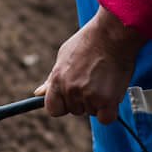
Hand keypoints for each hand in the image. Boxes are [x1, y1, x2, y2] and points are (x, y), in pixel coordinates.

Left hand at [37, 9, 146, 124]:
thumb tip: (38, 93)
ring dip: (99, 102)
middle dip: (84, 100)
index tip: (72, 97)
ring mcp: (88, 95)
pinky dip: (109, 110)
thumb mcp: (64, 56)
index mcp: (58, 79)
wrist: (113, 33)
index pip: (53, 109)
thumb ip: (53, 79)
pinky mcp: (106, 100)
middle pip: (74, 110)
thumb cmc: (90, 41)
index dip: (63, 105)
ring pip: (91, 112)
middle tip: (94, 80)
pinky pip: (105, 118)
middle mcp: (70, 90)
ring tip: (104, 80)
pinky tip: (111, 94)